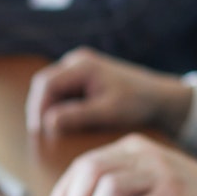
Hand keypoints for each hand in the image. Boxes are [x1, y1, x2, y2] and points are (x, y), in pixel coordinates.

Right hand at [26, 47, 193, 137]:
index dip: (37, 108)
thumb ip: (78, 116)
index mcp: (82, 65)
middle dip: (39, 108)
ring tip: (49, 132)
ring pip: (51, 88)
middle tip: (39, 135)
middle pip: (44, 83)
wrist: (159, 98)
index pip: (46, 84)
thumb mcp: (108, 112)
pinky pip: (62, 92)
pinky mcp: (83, 77)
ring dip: (48, 108)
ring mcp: (79, 67)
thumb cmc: (136, 103)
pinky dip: (59, 107)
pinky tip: (63, 126)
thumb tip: (47, 122)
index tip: (39, 132)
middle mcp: (77, 61)